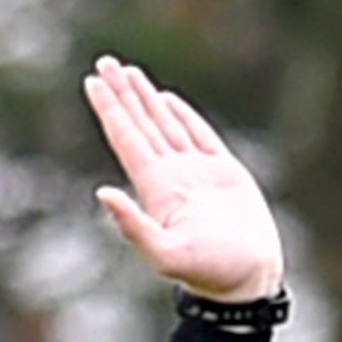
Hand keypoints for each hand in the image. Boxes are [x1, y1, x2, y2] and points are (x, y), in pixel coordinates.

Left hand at [84, 55, 283, 301]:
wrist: (248, 280)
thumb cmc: (209, 273)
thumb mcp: (165, 254)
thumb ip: (132, 226)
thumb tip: (102, 192)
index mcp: (156, 189)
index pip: (127, 138)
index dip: (110, 109)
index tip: (93, 81)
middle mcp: (171, 176)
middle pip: (140, 125)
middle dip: (122, 93)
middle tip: (104, 62)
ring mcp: (195, 173)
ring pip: (164, 124)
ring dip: (145, 98)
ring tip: (128, 72)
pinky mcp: (222, 172)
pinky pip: (197, 134)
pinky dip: (180, 114)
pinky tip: (165, 100)